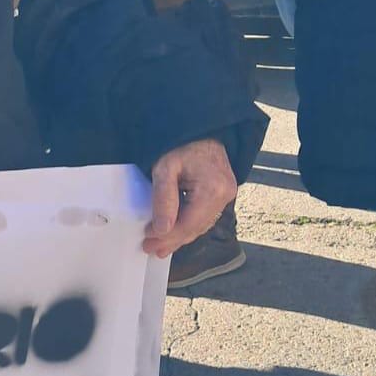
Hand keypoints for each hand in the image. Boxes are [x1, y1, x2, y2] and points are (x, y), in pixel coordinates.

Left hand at [143, 138, 236, 258]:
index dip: (168, 236)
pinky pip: (205, 215)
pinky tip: (175, 230)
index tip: (149, 241)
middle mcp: (225, 194)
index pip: (189, 223)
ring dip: (180, 235)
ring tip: (161, 245)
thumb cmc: (180, 143)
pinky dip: (189, 224)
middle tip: (151, 248)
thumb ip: (164, 198)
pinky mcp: (223, 192)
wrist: (199, 127)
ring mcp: (227, 194)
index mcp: (213, 189)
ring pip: (201, 224)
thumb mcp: (165, 168)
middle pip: (196, 227)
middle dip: (172, 240)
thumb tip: (163, 229)